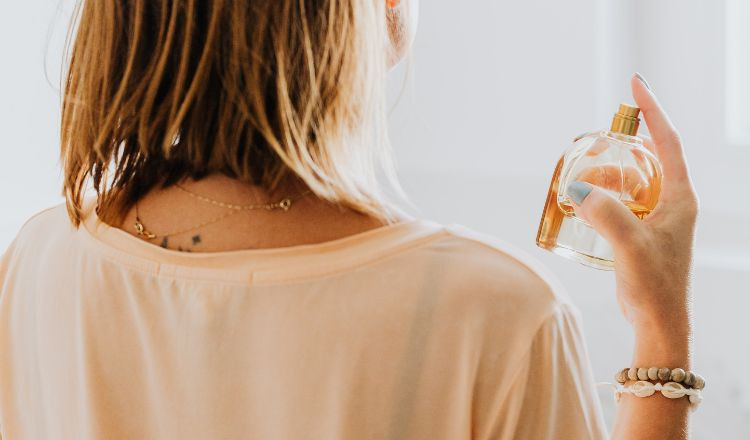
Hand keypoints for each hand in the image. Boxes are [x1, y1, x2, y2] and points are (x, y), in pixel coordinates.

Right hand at [567, 74, 698, 336]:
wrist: (658, 322)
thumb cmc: (655, 285)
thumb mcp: (630, 245)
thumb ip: (605, 214)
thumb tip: (575, 190)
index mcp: (679, 197)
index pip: (667, 140)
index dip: (652, 110)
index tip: (635, 84)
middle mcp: (670, 202)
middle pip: (640, 160)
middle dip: (611, 155)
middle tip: (587, 156)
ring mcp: (655, 217)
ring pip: (625, 182)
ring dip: (600, 180)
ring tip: (575, 193)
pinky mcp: (639, 232)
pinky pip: (617, 202)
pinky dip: (598, 199)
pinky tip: (581, 209)